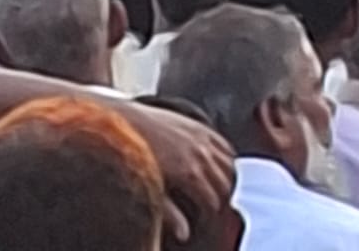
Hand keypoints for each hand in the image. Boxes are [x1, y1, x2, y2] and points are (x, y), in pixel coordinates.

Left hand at [124, 104, 234, 242]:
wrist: (128, 124)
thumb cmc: (135, 159)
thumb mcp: (151, 191)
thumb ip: (170, 215)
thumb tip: (184, 234)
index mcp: (190, 174)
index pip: (213, 201)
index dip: (211, 215)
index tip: (205, 221)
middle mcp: (201, 155)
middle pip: (226, 183)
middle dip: (223, 199)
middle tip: (215, 210)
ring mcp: (203, 139)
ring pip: (230, 164)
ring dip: (228, 179)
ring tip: (220, 191)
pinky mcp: (201, 127)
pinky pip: (225, 145)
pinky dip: (228, 158)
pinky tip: (221, 167)